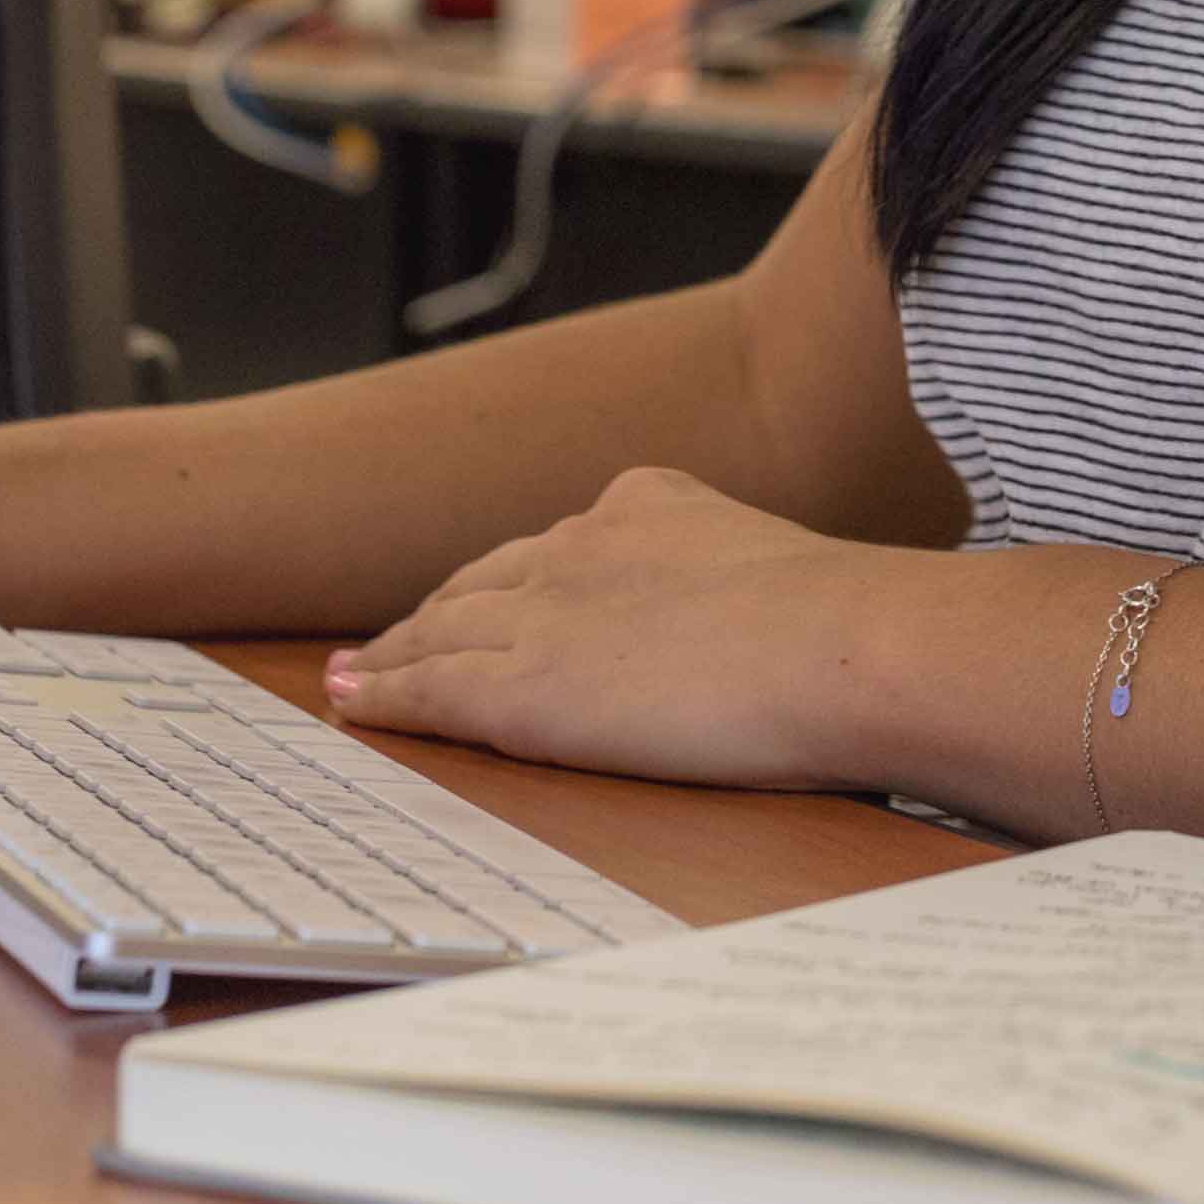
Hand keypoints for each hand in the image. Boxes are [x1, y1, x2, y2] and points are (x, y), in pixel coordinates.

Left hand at [325, 466, 902, 791]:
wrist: (841, 647)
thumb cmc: (850, 630)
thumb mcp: (783, 570)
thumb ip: (743, 583)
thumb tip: (771, 621)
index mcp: (648, 504)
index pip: (556, 548)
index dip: (508, 578)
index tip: (482, 596)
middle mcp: (582, 544)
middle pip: (484, 579)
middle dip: (437, 608)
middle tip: (391, 637)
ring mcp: (545, 614)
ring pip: (442, 627)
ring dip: (393, 649)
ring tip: (354, 671)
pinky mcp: (523, 689)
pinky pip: (431, 688)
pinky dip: (384, 694)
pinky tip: (353, 699)